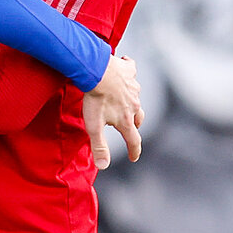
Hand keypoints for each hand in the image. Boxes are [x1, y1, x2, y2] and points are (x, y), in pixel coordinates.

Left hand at [81, 54, 144, 169]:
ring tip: (125, 101)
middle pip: (138, 118)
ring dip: (132, 101)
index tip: (133, 157)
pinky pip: (132, 73)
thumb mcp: (94, 127)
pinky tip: (124, 66)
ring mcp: (133, 88)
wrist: (98, 71)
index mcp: (126, 120)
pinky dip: (129, 73)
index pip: (133, 140)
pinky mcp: (129, 72)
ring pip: (136, 97)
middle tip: (130, 127)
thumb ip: (99, 146)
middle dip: (134, 125)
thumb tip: (103, 166)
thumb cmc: (95, 99)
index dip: (134, 151)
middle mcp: (133, 104)